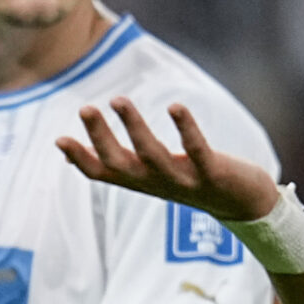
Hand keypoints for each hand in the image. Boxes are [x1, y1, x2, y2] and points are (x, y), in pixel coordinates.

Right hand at [58, 98, 277, 222]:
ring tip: (118, 100)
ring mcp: (184, 180)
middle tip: (84, 108)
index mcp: (140, 180)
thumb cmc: (191, 180)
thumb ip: (121, 162)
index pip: (102, 173)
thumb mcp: (150, 173)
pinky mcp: (212, 174)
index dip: (80, 159)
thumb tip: (72, 154)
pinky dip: (185, 129)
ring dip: (135, 127)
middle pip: (120, 163)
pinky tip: (175, 106)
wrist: (243, 203)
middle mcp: (156, 183)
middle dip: (101, 137)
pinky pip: (197, 150)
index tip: (59, 138)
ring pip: (153, 156)